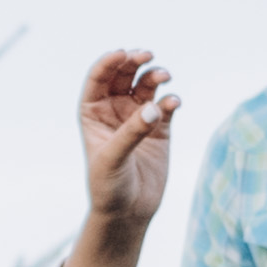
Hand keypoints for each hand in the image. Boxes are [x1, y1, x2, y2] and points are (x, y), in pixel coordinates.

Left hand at [75, 49, 176, 239]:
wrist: (128, 212)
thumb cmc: (109, 186)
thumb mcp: (112, 159)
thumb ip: (131, 132)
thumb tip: (154, 107)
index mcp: (92, 112)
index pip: (98, 78)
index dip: (109, 62)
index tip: (123, 54)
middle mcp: (115, 110)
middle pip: (124, 75)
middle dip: (135, 61)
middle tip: (147, 55)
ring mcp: (138, 117)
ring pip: (147, 85)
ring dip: (155, 75)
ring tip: (164, 75)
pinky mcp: (160, 129)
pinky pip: (167, 106)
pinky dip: (171, 100)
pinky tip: (174, 103)